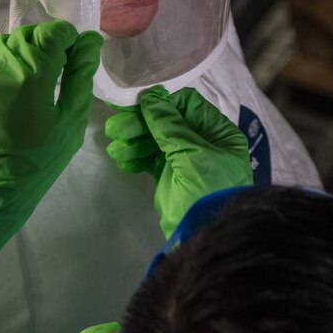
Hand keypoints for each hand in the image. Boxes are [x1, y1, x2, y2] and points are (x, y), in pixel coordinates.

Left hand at [0, 21, 102, 275]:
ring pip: (1, 45)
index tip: (67, 59)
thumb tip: (91, 41)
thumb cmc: (38, 159)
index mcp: (33, 74)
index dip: (65, 42)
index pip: (53, 33)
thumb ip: (81, 75)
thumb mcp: (71, 121)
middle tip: (43, 81)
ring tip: (16, 89)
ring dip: (13, 58)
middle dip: (40, 51)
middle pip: (27, 36)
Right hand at [105, 86, 251, 237]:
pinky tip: (122, 162)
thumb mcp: (192, 155)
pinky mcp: (170, 177)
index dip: (161, 102)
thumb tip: (152, 96)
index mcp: (219, 132)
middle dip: (141, 124)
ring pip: (156, 141)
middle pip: (168, 122)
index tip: (134, 104)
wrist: (206, 235)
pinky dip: (136, 158)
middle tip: (114, 128)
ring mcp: (186, 159)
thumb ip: (170, 125)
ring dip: (134, 142)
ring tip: (114, 149)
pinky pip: (150, 160)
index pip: (187, 105)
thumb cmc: (209, 190)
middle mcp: (203, 141)